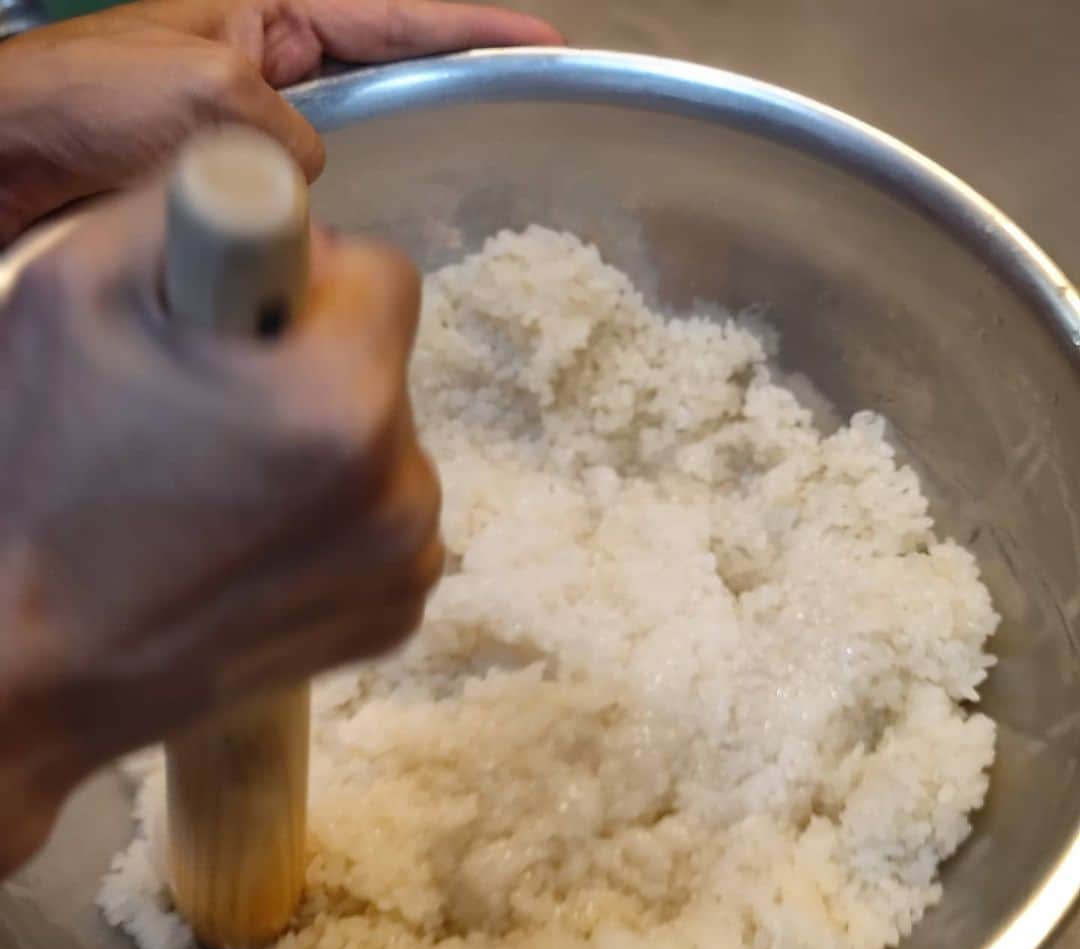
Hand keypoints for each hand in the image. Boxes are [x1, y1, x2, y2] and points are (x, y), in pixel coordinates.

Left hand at [0, 0, 562, 243]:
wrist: (8, 159)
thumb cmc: (85, 100)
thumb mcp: (209, 94)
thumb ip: (291, 132)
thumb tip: (314, 176)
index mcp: (267, 9)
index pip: (392, 14)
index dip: (469, 27)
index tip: (537, 39)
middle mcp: (270, 63)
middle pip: (387, 67)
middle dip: (449, 80)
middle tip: (516, 97)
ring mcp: (255, 125)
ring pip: (352, 144)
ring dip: (393, 162)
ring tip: (454, 177)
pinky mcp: (235, 181)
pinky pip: (308, 198)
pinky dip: (333, 218)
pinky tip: (357, 240)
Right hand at [0, 181, 442, 872]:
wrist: (35, 661)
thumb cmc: (40, 476)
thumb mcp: (79, 290)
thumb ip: (211, 212)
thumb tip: (291, 223)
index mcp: (343, 405)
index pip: (388, 276)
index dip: (312, 281)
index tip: (250, 319)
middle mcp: (404, 492)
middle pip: (385, 370)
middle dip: (315, 369)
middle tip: (217, 415)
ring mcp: (408, 564)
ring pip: (388, 448)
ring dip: (327, 446)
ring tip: (226, 487)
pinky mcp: (399, 614)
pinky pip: (385, 522)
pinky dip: (336, 517)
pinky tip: (254, 541)